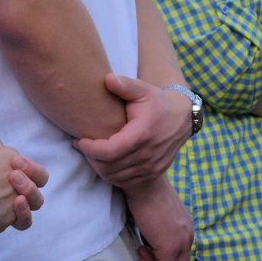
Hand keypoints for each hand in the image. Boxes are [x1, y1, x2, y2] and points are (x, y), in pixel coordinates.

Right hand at [0, 122, 46, 236]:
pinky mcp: (9, 220)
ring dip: (28, 196)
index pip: (18, 157)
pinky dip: (19, 216)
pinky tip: (8, 212)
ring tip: (16, 197)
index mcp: (10, 158)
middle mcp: (18, 180)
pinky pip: (21, 220)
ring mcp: (15, 201)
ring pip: (34, 200)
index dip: (8, 158)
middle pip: (37, 177)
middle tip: (13, 176)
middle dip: (28, 176)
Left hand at [73, 74, 190, 187]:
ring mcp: (151, 167)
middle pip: (109, 167)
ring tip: (90, 152)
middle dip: (91, 158)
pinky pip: (125, 182)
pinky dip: (110, 174)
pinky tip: (104, 161)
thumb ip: (124, 85)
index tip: (79, 140)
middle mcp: (148, 155)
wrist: (182, 118)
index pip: (110, 151)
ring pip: (115, 177)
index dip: (91, 149)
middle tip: (81, 145)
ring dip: (99, 167)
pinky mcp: (153, 174)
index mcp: (142, 135)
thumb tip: (107, 78)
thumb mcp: (142, 89)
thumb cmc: (157, 101)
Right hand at [124, 176, 193, 260]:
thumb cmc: (143, 191)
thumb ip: (161, 226)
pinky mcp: (171, 246)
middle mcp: (188, 234)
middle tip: (142, 249)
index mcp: (185, 227)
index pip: (180, 256)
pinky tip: (139, 251)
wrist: (143, 181)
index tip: (145, 243)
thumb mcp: (158, 212)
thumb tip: (149, 241)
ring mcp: (182, 241)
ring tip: (141, 249)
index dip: (161, 256)